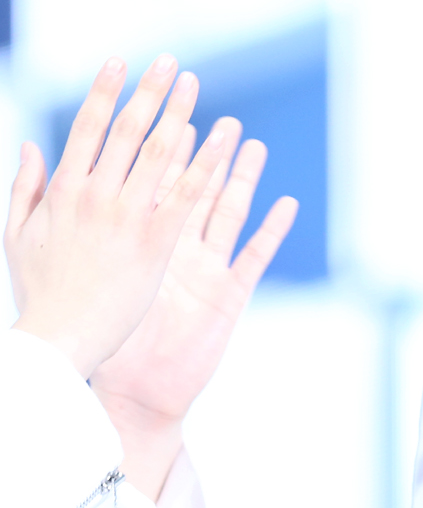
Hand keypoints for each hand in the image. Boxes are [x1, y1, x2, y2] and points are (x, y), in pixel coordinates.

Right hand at [7, 55, 227, 378]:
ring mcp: (128, 217)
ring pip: (159, 154)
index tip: (119, 61)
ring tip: (195, 84)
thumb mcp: (17, 234)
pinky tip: (224, 138)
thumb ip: (26, 186)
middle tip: (169, 60)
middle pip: (127, 131)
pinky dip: (206, 162)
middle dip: (149, 92)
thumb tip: (32, 144)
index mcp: (62, 191)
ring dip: (179, 114)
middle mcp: (96, 196)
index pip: (86, 129)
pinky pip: (188, 195)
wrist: (59, 340)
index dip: (104, 91)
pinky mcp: (157, 242)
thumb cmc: (40, 291)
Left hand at [89, 119, 297, 498]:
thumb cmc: (108, 343)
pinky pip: (254, 257)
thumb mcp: (86, 281)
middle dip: (206, 152)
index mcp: (145, 241)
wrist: (133, 394)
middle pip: (195, 190)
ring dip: (242, 179)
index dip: (157, 149)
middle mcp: (180, 249)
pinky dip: (272, 231)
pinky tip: (285, 204)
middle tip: (216, 114)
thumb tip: (50, 185)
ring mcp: (207, 270)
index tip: (162, 113)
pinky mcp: (229, 296)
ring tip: (252, 145)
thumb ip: (74, 234)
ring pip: (228, 213)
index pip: (151, 184)